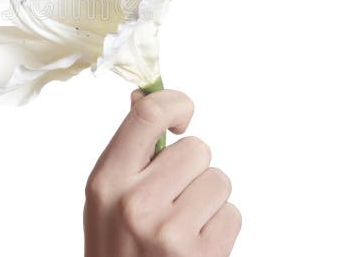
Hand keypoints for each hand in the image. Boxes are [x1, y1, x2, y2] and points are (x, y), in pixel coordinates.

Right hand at [83, 89, 240, 256]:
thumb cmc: (116, 248)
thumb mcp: (105, 198)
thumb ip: (128, 152)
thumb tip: (144, 97)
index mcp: (105, 182)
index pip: (146, 116)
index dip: (174, 102)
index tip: (183, 115)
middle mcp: (134, 203)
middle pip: (196, 149)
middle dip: (193, 169)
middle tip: (174, 196)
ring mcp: (168, 232)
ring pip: (219, 180)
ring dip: (209, 199)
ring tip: (184, 223)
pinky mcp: (200, 256)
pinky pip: (233, 214)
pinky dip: (221, 228)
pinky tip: (196, 245)